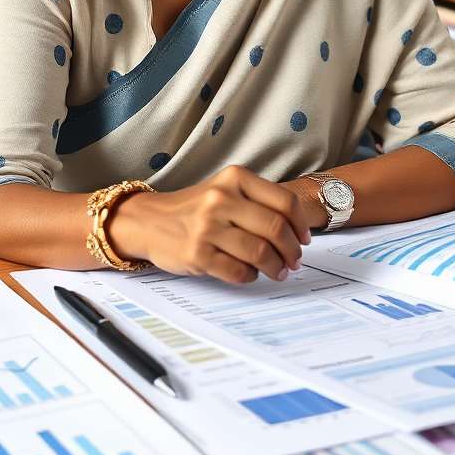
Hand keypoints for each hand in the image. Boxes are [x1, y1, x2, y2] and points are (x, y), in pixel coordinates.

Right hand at [108, 165, 311, 283]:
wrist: (149, 220)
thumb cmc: (195, 207)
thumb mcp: (225, 189)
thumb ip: (257, 202)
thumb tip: (297, 233)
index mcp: (234, 178)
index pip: (284, 202)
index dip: (302, 225)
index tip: (305, 239)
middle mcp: (221, 199)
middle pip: (276, 228)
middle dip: (292, 251)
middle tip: (294, 261)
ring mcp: (207, 227)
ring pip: (260, 253)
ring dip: (276, 267)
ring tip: (277, 272)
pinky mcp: (197, 254)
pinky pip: (239, 271)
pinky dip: (251, 276)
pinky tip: (251, 273)